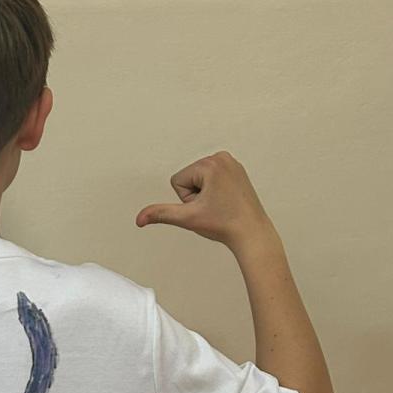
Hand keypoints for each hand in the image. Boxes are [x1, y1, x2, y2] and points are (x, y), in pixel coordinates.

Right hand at [135, 151, 272, 247]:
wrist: (251, 233)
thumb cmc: (226, 225)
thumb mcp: (188, 218)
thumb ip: (160, 214)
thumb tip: (140, 218)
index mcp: (211, 163)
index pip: (177, 181)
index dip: (186, 200)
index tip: (205, 207)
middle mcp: (222, 158)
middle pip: (188, 179)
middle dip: (195, 197)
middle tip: (214, 208)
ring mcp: (231, 163)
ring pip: (199, 180)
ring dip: (204, 196)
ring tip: (221, 205)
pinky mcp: (236, 170)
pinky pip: (212, 181)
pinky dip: (215, 193)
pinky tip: (227, 201)